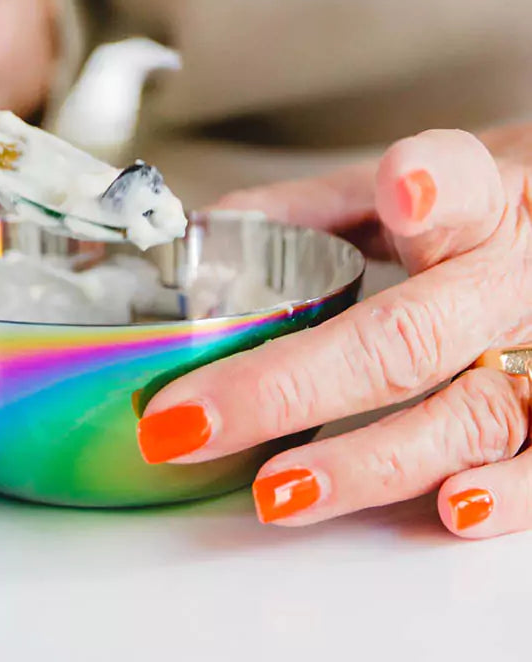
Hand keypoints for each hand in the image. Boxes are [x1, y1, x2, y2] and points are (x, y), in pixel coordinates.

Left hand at [137, 126, 531, 538]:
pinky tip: (448, 509)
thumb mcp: (414, 193)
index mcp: (485, 208)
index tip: (403, 185)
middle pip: (405, 339)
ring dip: (368, 462)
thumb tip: (211, 231)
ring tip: (277, 491)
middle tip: (195, 419)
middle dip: (288, 386)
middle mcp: (514, 284)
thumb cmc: (484, 218)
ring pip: (468, 417)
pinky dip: (505, 495)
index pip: (463, 192)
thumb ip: (316, 208)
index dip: (434, 191)